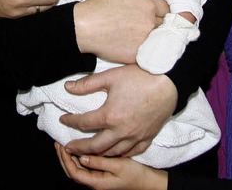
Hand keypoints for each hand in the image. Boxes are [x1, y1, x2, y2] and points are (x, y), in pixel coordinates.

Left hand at [54, 144, 167, 189]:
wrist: (150, 181)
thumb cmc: (136, 174)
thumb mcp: (118, 166)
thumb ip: (99, 162)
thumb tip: (81, 156)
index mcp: (97, 182)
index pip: (74, 172)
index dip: (65, 159)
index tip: (61, 145)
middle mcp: (96, 182)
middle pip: (73, 171)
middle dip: (64, 158)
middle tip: (58, 142)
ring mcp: (99, 179)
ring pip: (79, 168)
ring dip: (71, 157)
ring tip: (66, 142)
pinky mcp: (103, 173)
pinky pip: (87, 166)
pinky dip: (80, 157)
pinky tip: (80, 147)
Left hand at [60, 64, 176, 156]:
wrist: (168, 82)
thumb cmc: (138, 77)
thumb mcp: (109, 77)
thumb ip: (86, 84)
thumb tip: (67, 87)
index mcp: (110, 116)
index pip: (84, 123)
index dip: (70, 122)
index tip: (63, 120)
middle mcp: (122, 131)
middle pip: (96, 146)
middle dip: (80, 148)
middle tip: (69, 148)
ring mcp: (136, 136)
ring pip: (113, 153)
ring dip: (99, 155)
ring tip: (88, 154)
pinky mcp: (148, 137)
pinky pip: (132, 153)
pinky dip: (120, 155)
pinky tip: (114, 153)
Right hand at [73, 0, 168, 62]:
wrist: (83, 27)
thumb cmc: (100, 6)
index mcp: (148, 5)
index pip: (166, 8)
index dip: (159, 10)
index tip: (150, 13)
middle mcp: (150, 23)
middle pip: (166, 24)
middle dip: (159, 23)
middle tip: (143, 24)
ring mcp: (145, 40)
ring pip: (160, 39)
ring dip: (155, 36)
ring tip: (139, 35)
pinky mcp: (139, 55)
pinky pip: (150, 52)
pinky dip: (146, 49)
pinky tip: (134, 44)